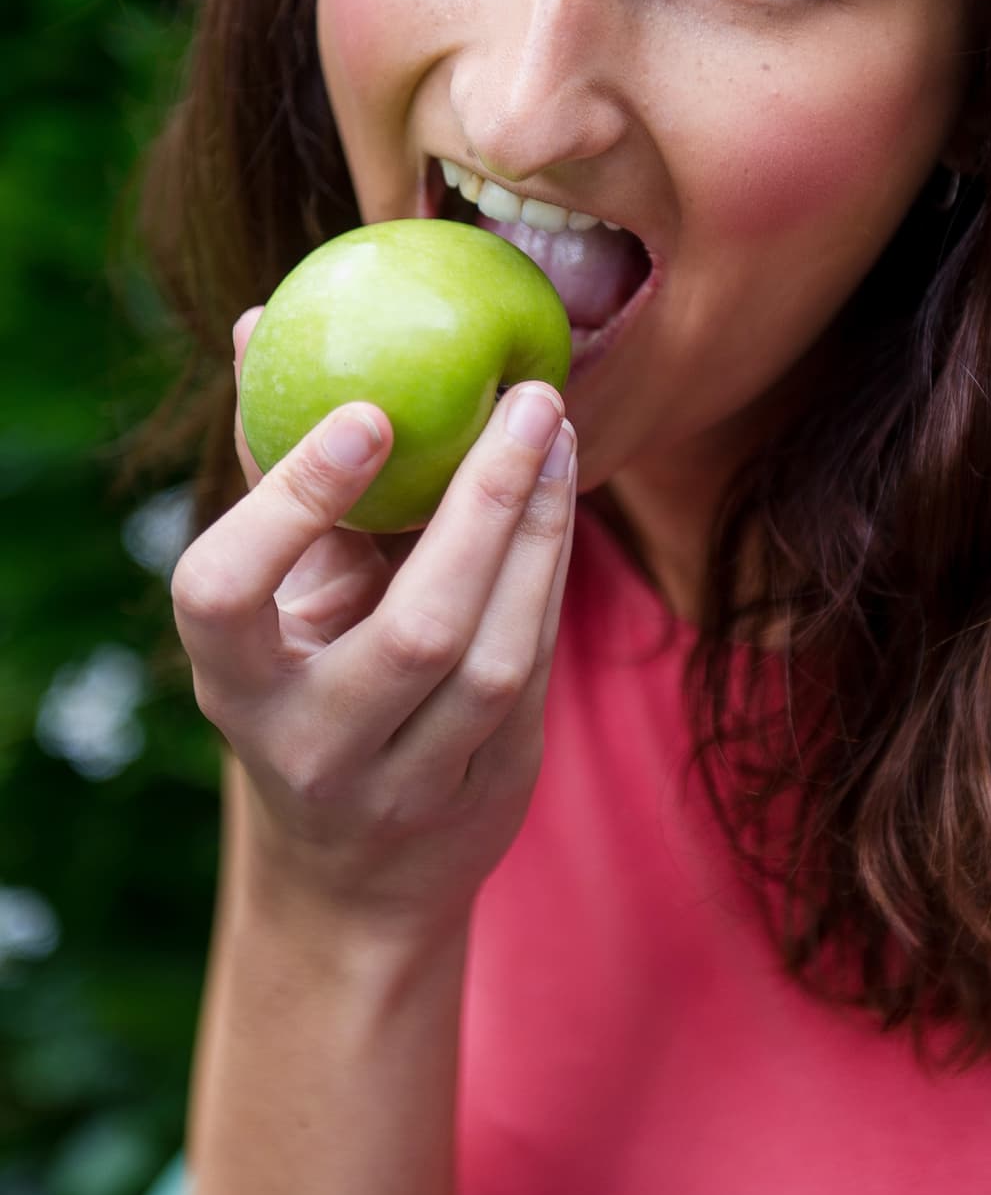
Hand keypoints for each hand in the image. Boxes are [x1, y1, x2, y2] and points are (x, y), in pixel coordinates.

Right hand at [171, 309, 576, 936]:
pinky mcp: (485, 792)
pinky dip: (550, 574)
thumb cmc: (302, 676)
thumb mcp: (272, 591)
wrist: (351, 874)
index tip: (368, 414)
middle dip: (483, 504)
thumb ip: (272, 467)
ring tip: (557, 434)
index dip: (291, 504)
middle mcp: (310, 745)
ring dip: (539, 535)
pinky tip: (561, 496)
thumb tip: (257, 320)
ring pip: (493, 659)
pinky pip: (533, 672)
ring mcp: (404, 784)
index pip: (225, 596)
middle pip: (414, 631)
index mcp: (232, 682)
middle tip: (528, 397)